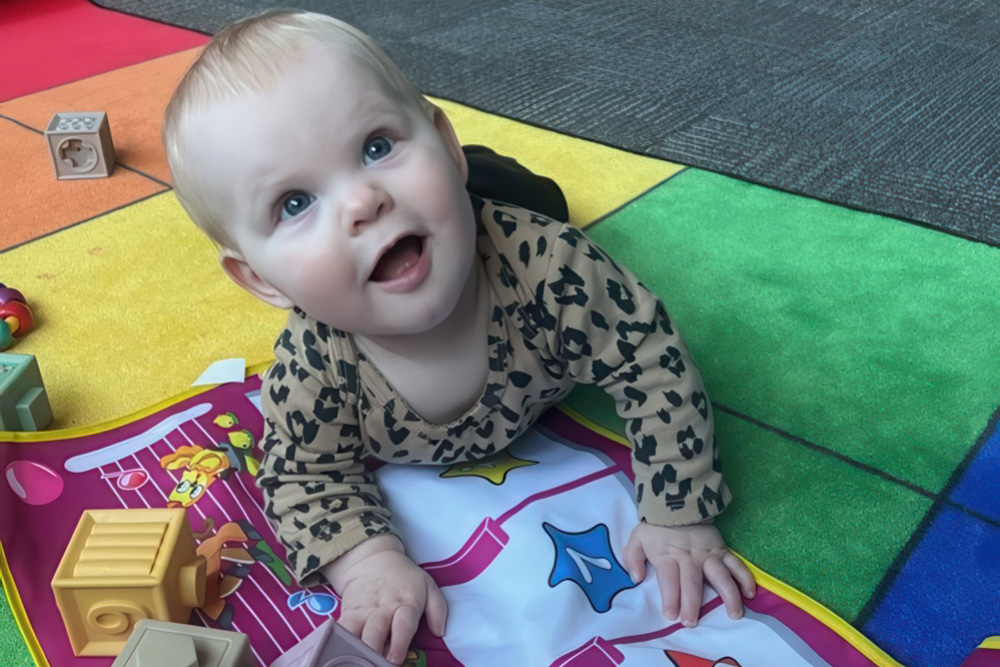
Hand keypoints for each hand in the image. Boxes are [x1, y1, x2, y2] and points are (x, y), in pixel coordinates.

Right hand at [322, 535, 446, 663]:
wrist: (372, 560)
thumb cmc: (404, 578)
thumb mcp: (427, 585)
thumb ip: (437, 609)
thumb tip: (439, 631)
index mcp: (405, 604)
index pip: (402, 625)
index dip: (398, 643)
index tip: (394, 660)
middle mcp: (383, 610)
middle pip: (375, 634)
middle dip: (373, 653)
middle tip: (373, 665)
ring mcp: (363, 612)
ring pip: (355, 634)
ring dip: (354, 650)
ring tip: (354, 662)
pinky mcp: (347, 614)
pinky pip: (340, 629)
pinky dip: (337, 641)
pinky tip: (337, 650)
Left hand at [623, 522, 754, 626]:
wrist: (676, 502)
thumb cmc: (656, 527)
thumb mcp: (637, 538)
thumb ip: (632, 558)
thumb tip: (636, 578)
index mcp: (667, 555)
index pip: (669, 579)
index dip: (670, 597)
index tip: (670, 615)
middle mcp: (689, 557)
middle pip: (692, 582)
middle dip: (692, 603)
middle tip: (691, 622)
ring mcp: (708, 554)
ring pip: (720, 576)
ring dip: (728, 595)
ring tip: (734, 614)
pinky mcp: (722, 550)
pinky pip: (736, 564)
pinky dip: (745, 578)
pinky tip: (750, 593)